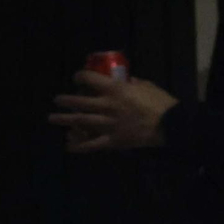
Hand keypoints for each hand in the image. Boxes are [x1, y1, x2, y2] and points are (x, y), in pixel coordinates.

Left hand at [48, 70, 177, 152]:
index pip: (89, 78)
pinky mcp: (113, 140)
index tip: (77, 78)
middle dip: (66, 100)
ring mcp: (108, 124)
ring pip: (80, 121)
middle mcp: (107, 105)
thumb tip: (126, 81)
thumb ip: (133, 83)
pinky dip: (79, 146)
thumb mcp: (147, 86)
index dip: (80, 76)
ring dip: (64, 120)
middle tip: (57, 100)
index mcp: (115, 89)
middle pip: (79, 101)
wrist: (171, 126)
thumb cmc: (161, 103)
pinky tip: (69, 147)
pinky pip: (92, 144)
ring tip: (53, 118)